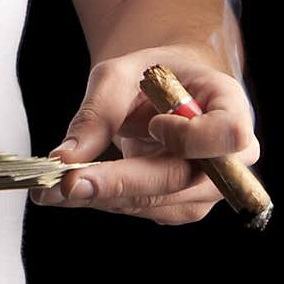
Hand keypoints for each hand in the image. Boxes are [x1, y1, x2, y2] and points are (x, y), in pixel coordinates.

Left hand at [28, 45, 259, 224]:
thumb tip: (64, 157)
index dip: (192, 137)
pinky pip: (146, 209)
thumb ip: (97, 112)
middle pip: (182, 179)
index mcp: (230, 105)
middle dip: (121, 183)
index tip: (154, 125)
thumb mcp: (120, 73)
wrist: (165, 88)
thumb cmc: (152, 73)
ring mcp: (208, 186)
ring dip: (106, 197)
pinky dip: (107, 200)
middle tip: (67, 183)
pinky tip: (72, 191)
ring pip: (159, 202)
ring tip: (53, 188)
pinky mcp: (183, 204)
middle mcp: (229, 154)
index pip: (228, 134)